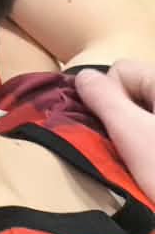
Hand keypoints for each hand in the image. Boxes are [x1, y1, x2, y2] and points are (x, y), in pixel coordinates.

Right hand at [78, 63, 154, 191]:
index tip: (118, 132)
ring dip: (143, 132)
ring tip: (153, 162)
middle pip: (139, 89)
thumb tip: (84, 77)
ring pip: (150, 111)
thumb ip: (104, 99)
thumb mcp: (133, 136)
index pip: (121, 71)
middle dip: (127, 115)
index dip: (109, 100)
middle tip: (136, 149)